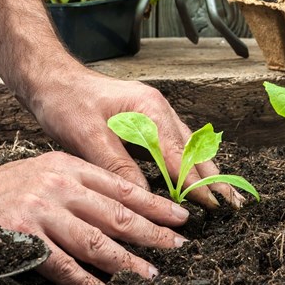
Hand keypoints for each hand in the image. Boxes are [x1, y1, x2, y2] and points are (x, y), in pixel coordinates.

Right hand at [0, 150, 189, 284]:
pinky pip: (63, 264)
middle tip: (177, 246)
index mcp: (67, 166)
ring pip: (96, 240)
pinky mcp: (23, 237)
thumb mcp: (42, 172)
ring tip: (149, 274)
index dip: (154, 203)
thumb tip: (120, 211)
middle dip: (152, 232)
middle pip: (116, 213)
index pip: (121, 186)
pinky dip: (85, 279)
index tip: (179, 217)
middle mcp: (57, 185)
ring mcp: (40, 211)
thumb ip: (78, 187)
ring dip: (126, 261)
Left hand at [30, 70, 247, 209]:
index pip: (179, 154)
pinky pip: (175, 144)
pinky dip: (188, 163)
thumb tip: (142, 197)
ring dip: (205, 171)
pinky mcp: (146, 121)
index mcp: (149, 109)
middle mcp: (158, 109)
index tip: (212, 205)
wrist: (50, 79)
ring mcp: (154, 113)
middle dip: (214, 177)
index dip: (196, 182)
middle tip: (233, 204)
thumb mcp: (87, 136)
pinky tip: (195, 178)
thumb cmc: (66, 102)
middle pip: (194, 149)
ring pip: (189, 146)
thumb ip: (117, 165)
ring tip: (224, 195)